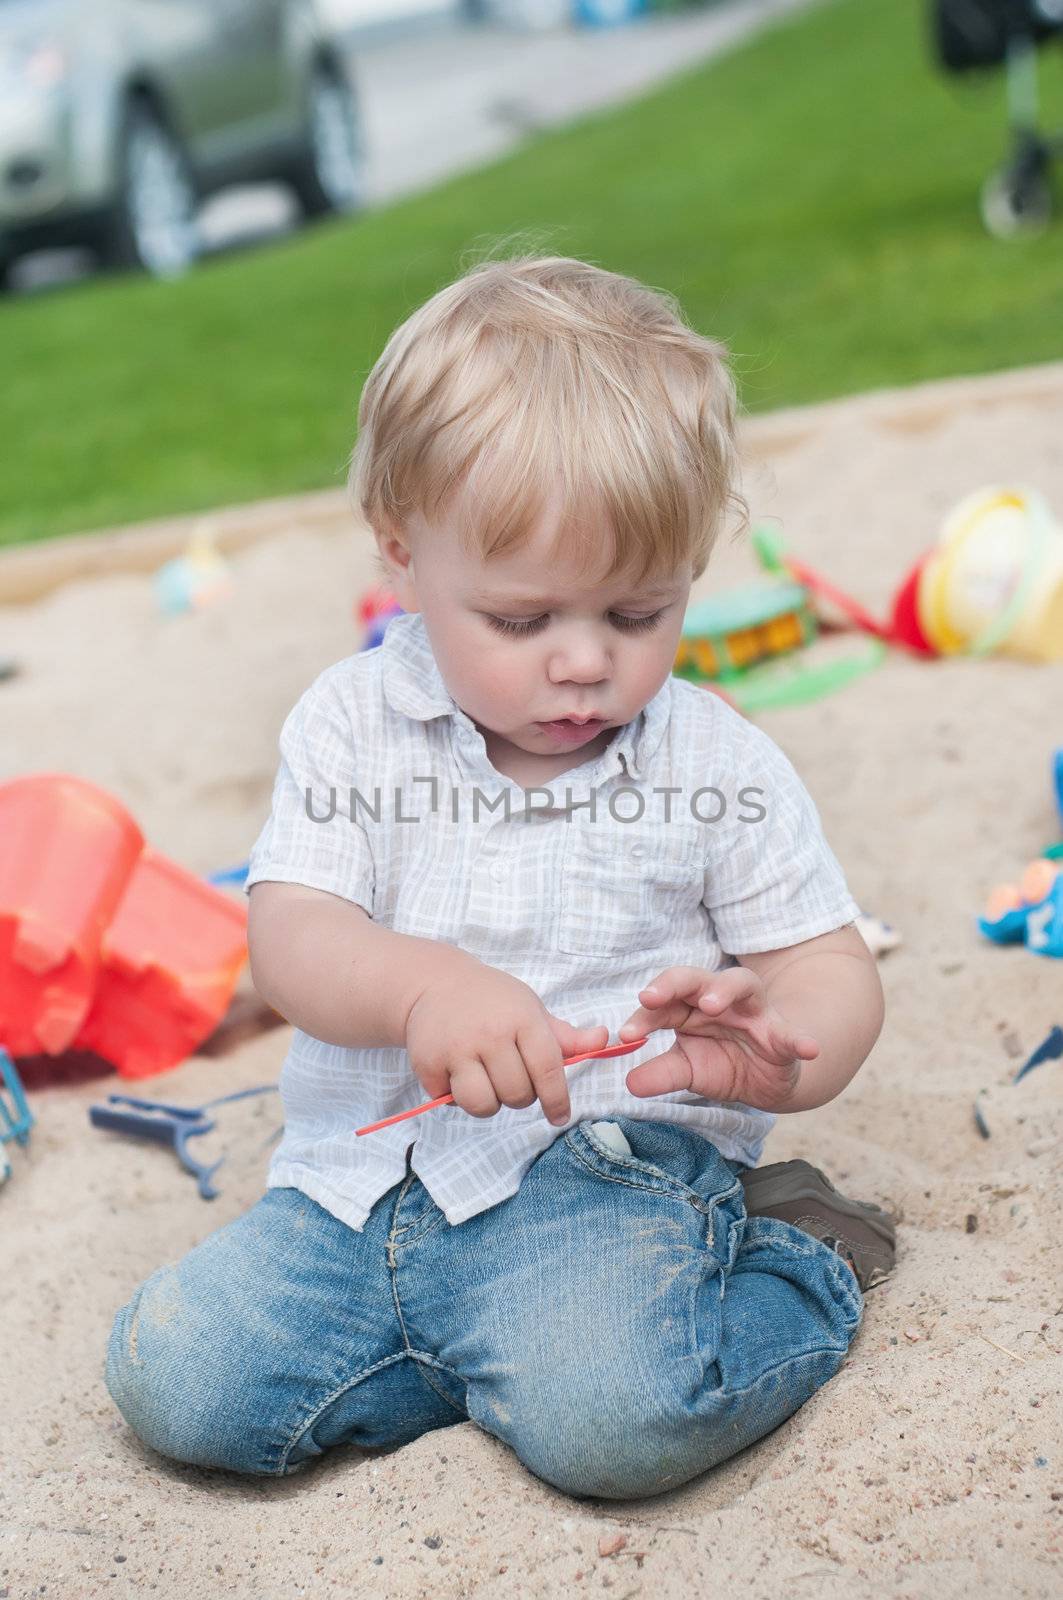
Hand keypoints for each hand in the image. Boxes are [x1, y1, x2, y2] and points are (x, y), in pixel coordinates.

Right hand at [405, 957, 608, 1126]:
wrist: (434, 983)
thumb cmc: (493, 1001)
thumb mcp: (531, 1010)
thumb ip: (566, 1035)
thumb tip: (604, 1040)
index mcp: (522, 1019)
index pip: (548, 1072)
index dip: (557, 1101)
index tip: (559, 1115)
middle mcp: (490, 1034)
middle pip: (517, 1095)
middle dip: (520, 1096)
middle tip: (511, 1078)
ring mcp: (456, 1049)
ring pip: (483, 1105)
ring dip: (489, 1103)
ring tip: (486, 1082)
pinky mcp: (427, 1063)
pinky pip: (451, 1101)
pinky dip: (457, 1096)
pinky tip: (458, 1074)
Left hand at [617, 965, 819, 1112]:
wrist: (764, 1080)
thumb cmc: (721, 1063)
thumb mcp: (688, 1071)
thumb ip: (661, 1073)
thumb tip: (629, 1083)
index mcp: (690, 1008)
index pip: (663, 1001)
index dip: (644, 1015)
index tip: (625, 1034)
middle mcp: (721, 1000)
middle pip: (696, 978)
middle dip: (672, 984)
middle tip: (651, 997)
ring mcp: (754, 1012)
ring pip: (742, 984)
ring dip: (724, 989)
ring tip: (710, 1004)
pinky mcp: (783, 1035)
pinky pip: (793, 1034)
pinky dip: (801, 1040)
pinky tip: (808, 1049)